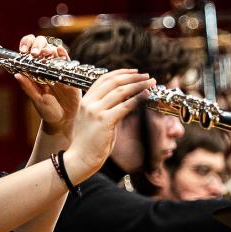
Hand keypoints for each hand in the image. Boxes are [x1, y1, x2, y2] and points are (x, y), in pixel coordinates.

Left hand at [14, 34, 80, 134]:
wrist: (63, 120)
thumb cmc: (47, 111)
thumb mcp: (37, 100)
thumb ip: (28, 87)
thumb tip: (17, 75)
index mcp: (36, 76)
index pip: (31, 59)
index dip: (28, 51)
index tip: (25, 51)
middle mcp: (46, 71)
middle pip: (43, 52)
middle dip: (40, 48)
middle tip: (37, 52)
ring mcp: (58, 72)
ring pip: (54, 55)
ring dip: (50, 50)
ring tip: (47, 51)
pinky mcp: (70, 75)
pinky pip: (67, 62)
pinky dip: (63, 55)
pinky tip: (60, 51)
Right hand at [63, 68, 154, 182]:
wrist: (80, 159)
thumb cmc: (88, 143)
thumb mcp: (93, 120)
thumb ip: (105, 109)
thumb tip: (125, 102)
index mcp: (85, 101)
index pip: (103, 79)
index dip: (120, 73)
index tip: (134, 72)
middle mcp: (89, 103)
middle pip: (113, 82)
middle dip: (133, 77)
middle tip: (147, 76)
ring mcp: (96, 111)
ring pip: (121, 91)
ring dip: (138, 85)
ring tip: (151, 83)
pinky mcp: (104, 121)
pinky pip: (125, 106)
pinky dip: (138, 99)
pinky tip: (147, 95)